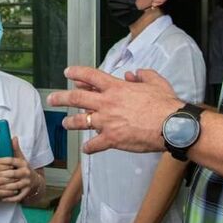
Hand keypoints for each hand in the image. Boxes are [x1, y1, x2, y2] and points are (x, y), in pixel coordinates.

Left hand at [0, 137, 34, 202]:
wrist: (35, 181)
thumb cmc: (23, 168)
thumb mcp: (20, 158)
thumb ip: (15, 149)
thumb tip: (13, 137)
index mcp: (23, 163)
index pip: (11, 160)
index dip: (1, 160)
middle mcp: (26, 172)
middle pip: (12, 174)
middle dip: (0, 175)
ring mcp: (27, 183)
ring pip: (14, 186)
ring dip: (3, 187)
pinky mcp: (26, 192)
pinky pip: (17, 196)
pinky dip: (9, 197)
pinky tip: (1, 197)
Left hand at [47, 66, 182, 154]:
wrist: (171, 125)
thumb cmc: (165, 104)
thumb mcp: (155, 82)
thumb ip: (143, 76)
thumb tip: (133, 74)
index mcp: (116, 88)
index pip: (90, 76)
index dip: (76, 73)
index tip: (67, 73)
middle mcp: (107, 103)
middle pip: (76, 98)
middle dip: (61, 97)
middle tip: (51, 99)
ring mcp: (107, 122)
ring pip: (80, 121)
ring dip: (70, 122)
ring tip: (64, 124)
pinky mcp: (112, 139)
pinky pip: (94, 145)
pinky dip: (89, 148)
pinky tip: (86, 149)